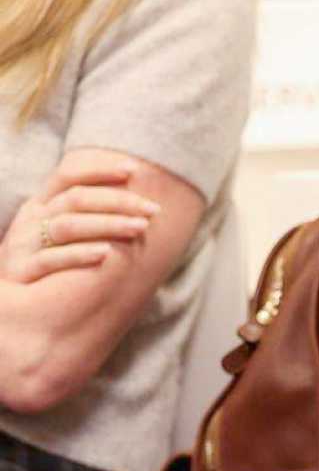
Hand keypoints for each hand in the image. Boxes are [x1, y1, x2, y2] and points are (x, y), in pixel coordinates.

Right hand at [0, 161, 159, 282]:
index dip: (99, 169)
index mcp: (41, 203)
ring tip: (139, 228)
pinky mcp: (22, 271)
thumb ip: (84, 214)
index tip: (134, 170)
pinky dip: (79, 255)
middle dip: (118, 201)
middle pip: (75, 198)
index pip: (68, 174)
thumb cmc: (42, 263)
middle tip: (152, 209)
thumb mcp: (57, 233)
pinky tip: (106, 254)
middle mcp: (31, 218)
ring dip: (107, 225)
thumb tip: (133, 201)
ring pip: (68, 226)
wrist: (7, 301)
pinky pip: (51, 260)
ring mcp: (24, 243)